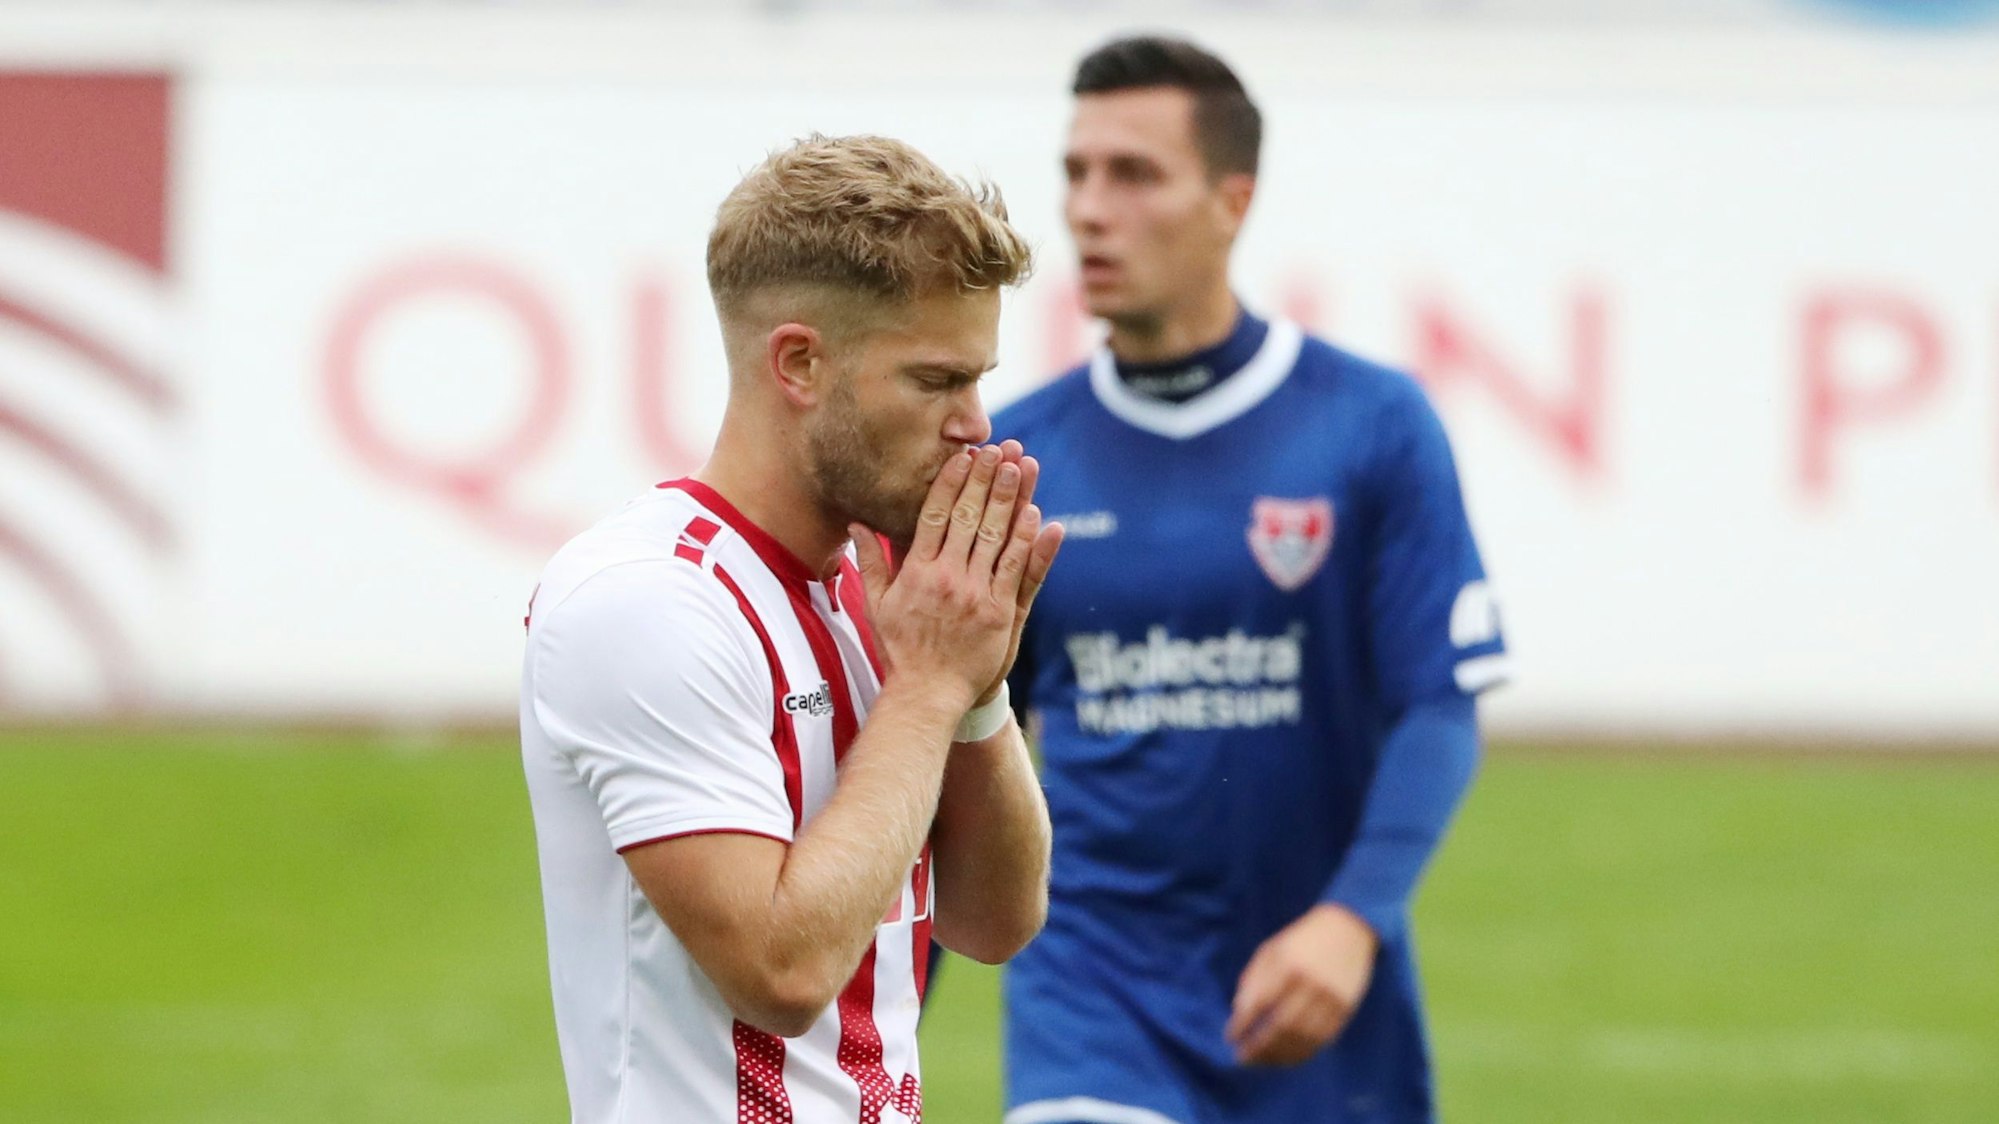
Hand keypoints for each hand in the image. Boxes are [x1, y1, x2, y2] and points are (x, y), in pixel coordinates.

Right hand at [849, 444, 1057, 711]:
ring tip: (1019, 467)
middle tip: (996, 449)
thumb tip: (857, 524)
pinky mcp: (998, 612)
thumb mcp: (877, 606)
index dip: (950, 482)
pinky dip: (1025, 541)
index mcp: (915, 572)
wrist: (927, 694)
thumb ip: (870, 562)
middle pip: (967, 518)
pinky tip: (1035, 514)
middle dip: (983, 480)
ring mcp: (974, 594)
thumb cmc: (901, 650)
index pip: (933, 515)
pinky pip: (1014, 569)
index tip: (962, 456)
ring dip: (1009, 499)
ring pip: (994, 536)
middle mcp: (945, 578)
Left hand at [1225, 904, 1378, 1066]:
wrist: (1349, 928)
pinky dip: (1301, 1053)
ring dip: (1278, 1055)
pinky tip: (1286, 1057)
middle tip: (1242, 1058)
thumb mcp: (1272, 949)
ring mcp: (1331, 998)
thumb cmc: (1302, 939)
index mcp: (1288, 963)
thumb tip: (1239, 1012)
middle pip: (1281, 1025)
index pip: (1260, 1002)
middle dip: (1258, 1047)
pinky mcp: (1346, 1009)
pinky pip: (1321, 1040)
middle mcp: (1311, 982)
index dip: (1243, 1023)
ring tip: (1261, 1061)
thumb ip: (1253, 978)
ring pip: (1302, 1038)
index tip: (1230, 1037)